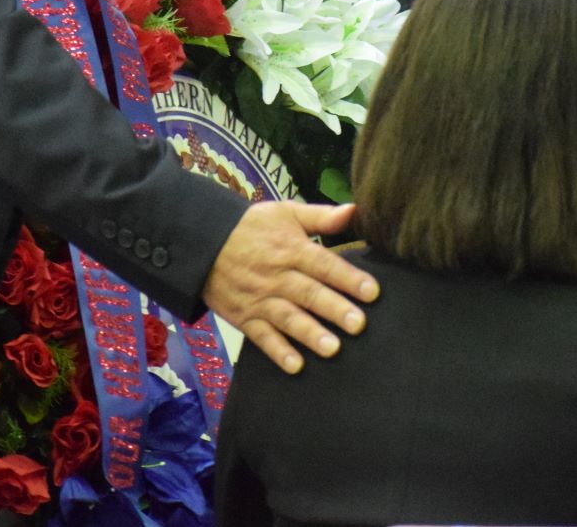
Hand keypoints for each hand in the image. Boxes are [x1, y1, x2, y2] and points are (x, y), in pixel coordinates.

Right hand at [202, 201, 378, 374]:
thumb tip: (355, 210)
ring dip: (309, 334)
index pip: (324, 264)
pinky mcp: (244, 317)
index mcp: (291, 249)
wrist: (204, 242)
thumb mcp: (286, 213)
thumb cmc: (252, 227)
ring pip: (288, 317)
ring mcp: (260, 298)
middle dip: (334, 309)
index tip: (372, 291)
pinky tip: (295, 366)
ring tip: (332, 348)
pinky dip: (277, 351)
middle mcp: (277, 275)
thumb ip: (322, 216)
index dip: (348, 277)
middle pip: (309, 293)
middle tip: (358, 325)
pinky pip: (261, 337)